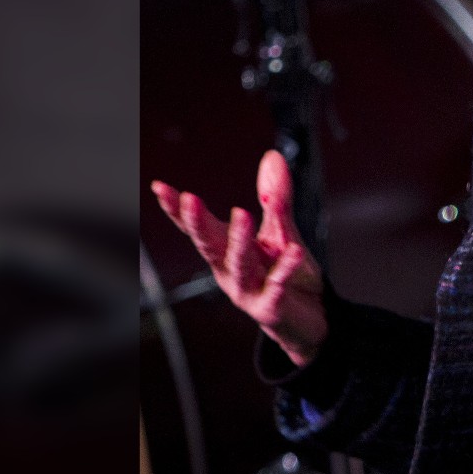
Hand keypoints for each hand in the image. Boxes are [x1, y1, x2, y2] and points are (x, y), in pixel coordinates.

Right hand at [150, 150, 327, 366]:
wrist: (312, 317)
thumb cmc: (287, 274)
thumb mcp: (282, 231)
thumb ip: (275, 197)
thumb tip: (272, 156)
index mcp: (226, 251)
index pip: (199, 227)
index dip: (178, 210)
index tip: (160, 188)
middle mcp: (229, 271)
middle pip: (209, 245)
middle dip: (198, 223)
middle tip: (190, 199)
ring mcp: (247, 291)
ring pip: (238, 265)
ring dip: (239, 240)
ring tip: (243, 214)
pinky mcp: (270, 308)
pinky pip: (276, 286)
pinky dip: (285, 269)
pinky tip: (295, 252)